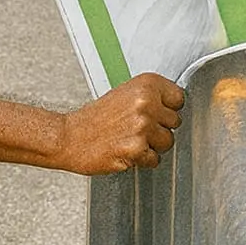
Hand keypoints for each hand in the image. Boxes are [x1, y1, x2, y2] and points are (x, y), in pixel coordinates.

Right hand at [55, 73, 185, 174]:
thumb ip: (152, 97)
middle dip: (159, 128)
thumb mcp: (125, 94)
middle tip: (136, 129)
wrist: (67, 137)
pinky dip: (142, 160)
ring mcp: (142, 126)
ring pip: (168, 142)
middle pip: (176, 122)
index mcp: (146, 84)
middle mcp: (146, 102)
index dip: (167, 109)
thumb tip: (175, 105)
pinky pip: (154, 159)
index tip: (156, 113)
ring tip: (130, 140)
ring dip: (152, 145)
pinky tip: (125, 151)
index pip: (179, 99)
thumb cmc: (94, 118)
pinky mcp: (136, 148)